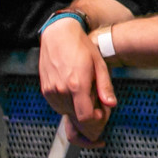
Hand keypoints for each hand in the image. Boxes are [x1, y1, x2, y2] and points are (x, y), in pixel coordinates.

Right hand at [39, 17, 117, 145]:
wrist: (58, 35)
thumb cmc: (81, 47)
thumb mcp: (99, 65)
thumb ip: (105, 87)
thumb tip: (111, 104)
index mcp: (77, 85)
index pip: (85, 118)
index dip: (95, 123)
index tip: (101, 116)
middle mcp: (61, 91)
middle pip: (76, 118)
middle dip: (89, 118)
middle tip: (97, 108)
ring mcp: (51, 91)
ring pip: (67, 114)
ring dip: (78, 112)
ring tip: (86, 96)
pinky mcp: (45, 90)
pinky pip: (58, 107)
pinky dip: (68, 106)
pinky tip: (75, 93)